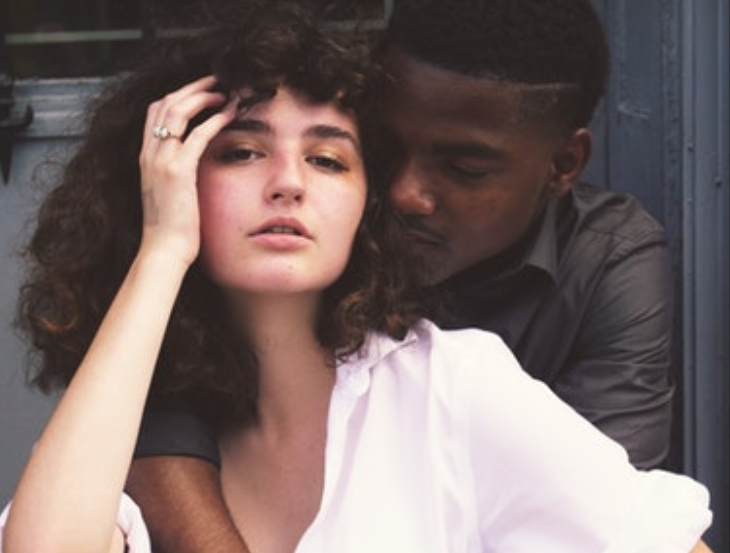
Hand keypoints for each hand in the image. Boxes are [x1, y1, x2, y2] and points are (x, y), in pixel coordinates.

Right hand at [139, 75, 236, 268]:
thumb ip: (176, 175)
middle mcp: (149, 153)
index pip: (156, 111)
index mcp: (146, 157)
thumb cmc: (170, 229)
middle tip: (217, 80)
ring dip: (204, 96)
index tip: (202, 90)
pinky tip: (230, 113)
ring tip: (226, 91)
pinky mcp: (178, 172)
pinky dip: (215, 119)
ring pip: (178, 110)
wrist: (162, 251)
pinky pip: (198, 135)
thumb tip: (192, 168)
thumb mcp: (169, 194)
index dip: (178, 95)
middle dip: (192, 87)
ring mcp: (161, 161)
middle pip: (165, 102)